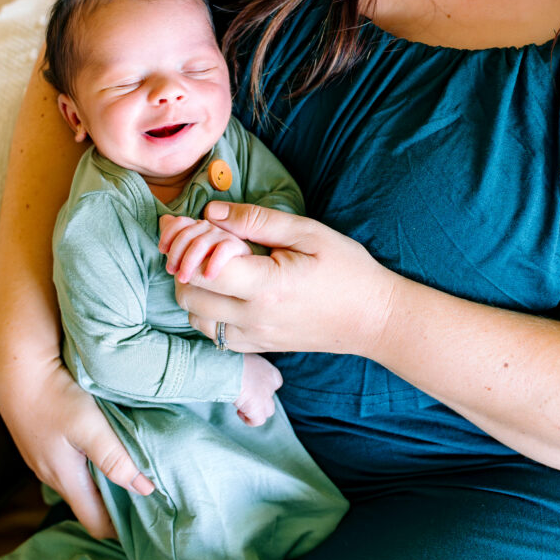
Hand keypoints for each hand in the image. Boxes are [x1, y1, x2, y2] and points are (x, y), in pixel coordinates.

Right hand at [0, 357, 154, 537]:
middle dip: (116, 504)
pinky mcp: (41, 440)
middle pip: (88, 503)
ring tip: (131, 466)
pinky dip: (89, 462)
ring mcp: (43, 458)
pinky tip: (105, 443)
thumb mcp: (90, 426)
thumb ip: (116, 459)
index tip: (146, 518)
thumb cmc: (55, 395)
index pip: (95, 523)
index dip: (120, 528)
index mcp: (65, 478)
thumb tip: (146, 489)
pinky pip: (69, 462)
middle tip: (146, 490)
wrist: (16, 368)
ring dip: (103, 480)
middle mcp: (51, 475)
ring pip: (79, 481)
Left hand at [172, 201, 393, 356]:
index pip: (201, 268)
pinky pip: (214, 332)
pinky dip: (208, 309)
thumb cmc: (346, 269)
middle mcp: (254, 319)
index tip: (196, 224)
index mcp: (266, 287)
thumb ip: (255, 220)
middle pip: (188, 294)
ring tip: (217, 264)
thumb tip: (210, 212)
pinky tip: (228, 287)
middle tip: (204, 240)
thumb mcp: (306, 232)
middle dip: (185, 263)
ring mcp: (254, 338)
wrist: (373, 318)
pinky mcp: (258, 347)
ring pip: (195, 317)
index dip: (190, 242)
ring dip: (194, 287)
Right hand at [234, 353, 282, 425]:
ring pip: (269, 410)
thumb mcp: (245, 358)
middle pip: (271, 396)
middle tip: (245, 394)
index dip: (264, 385)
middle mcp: (270, 384)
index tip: (251, 384)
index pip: (276, 381)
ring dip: (258, 410)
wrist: (229, 367)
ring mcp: (265, 397)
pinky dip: (250, 420)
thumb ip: (248, 365)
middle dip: (260, 397)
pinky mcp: (257, 408)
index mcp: (269, 370)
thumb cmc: (232, 358)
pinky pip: (258, 421)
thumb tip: (240, 368)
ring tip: (243, 406)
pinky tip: (239, 412)